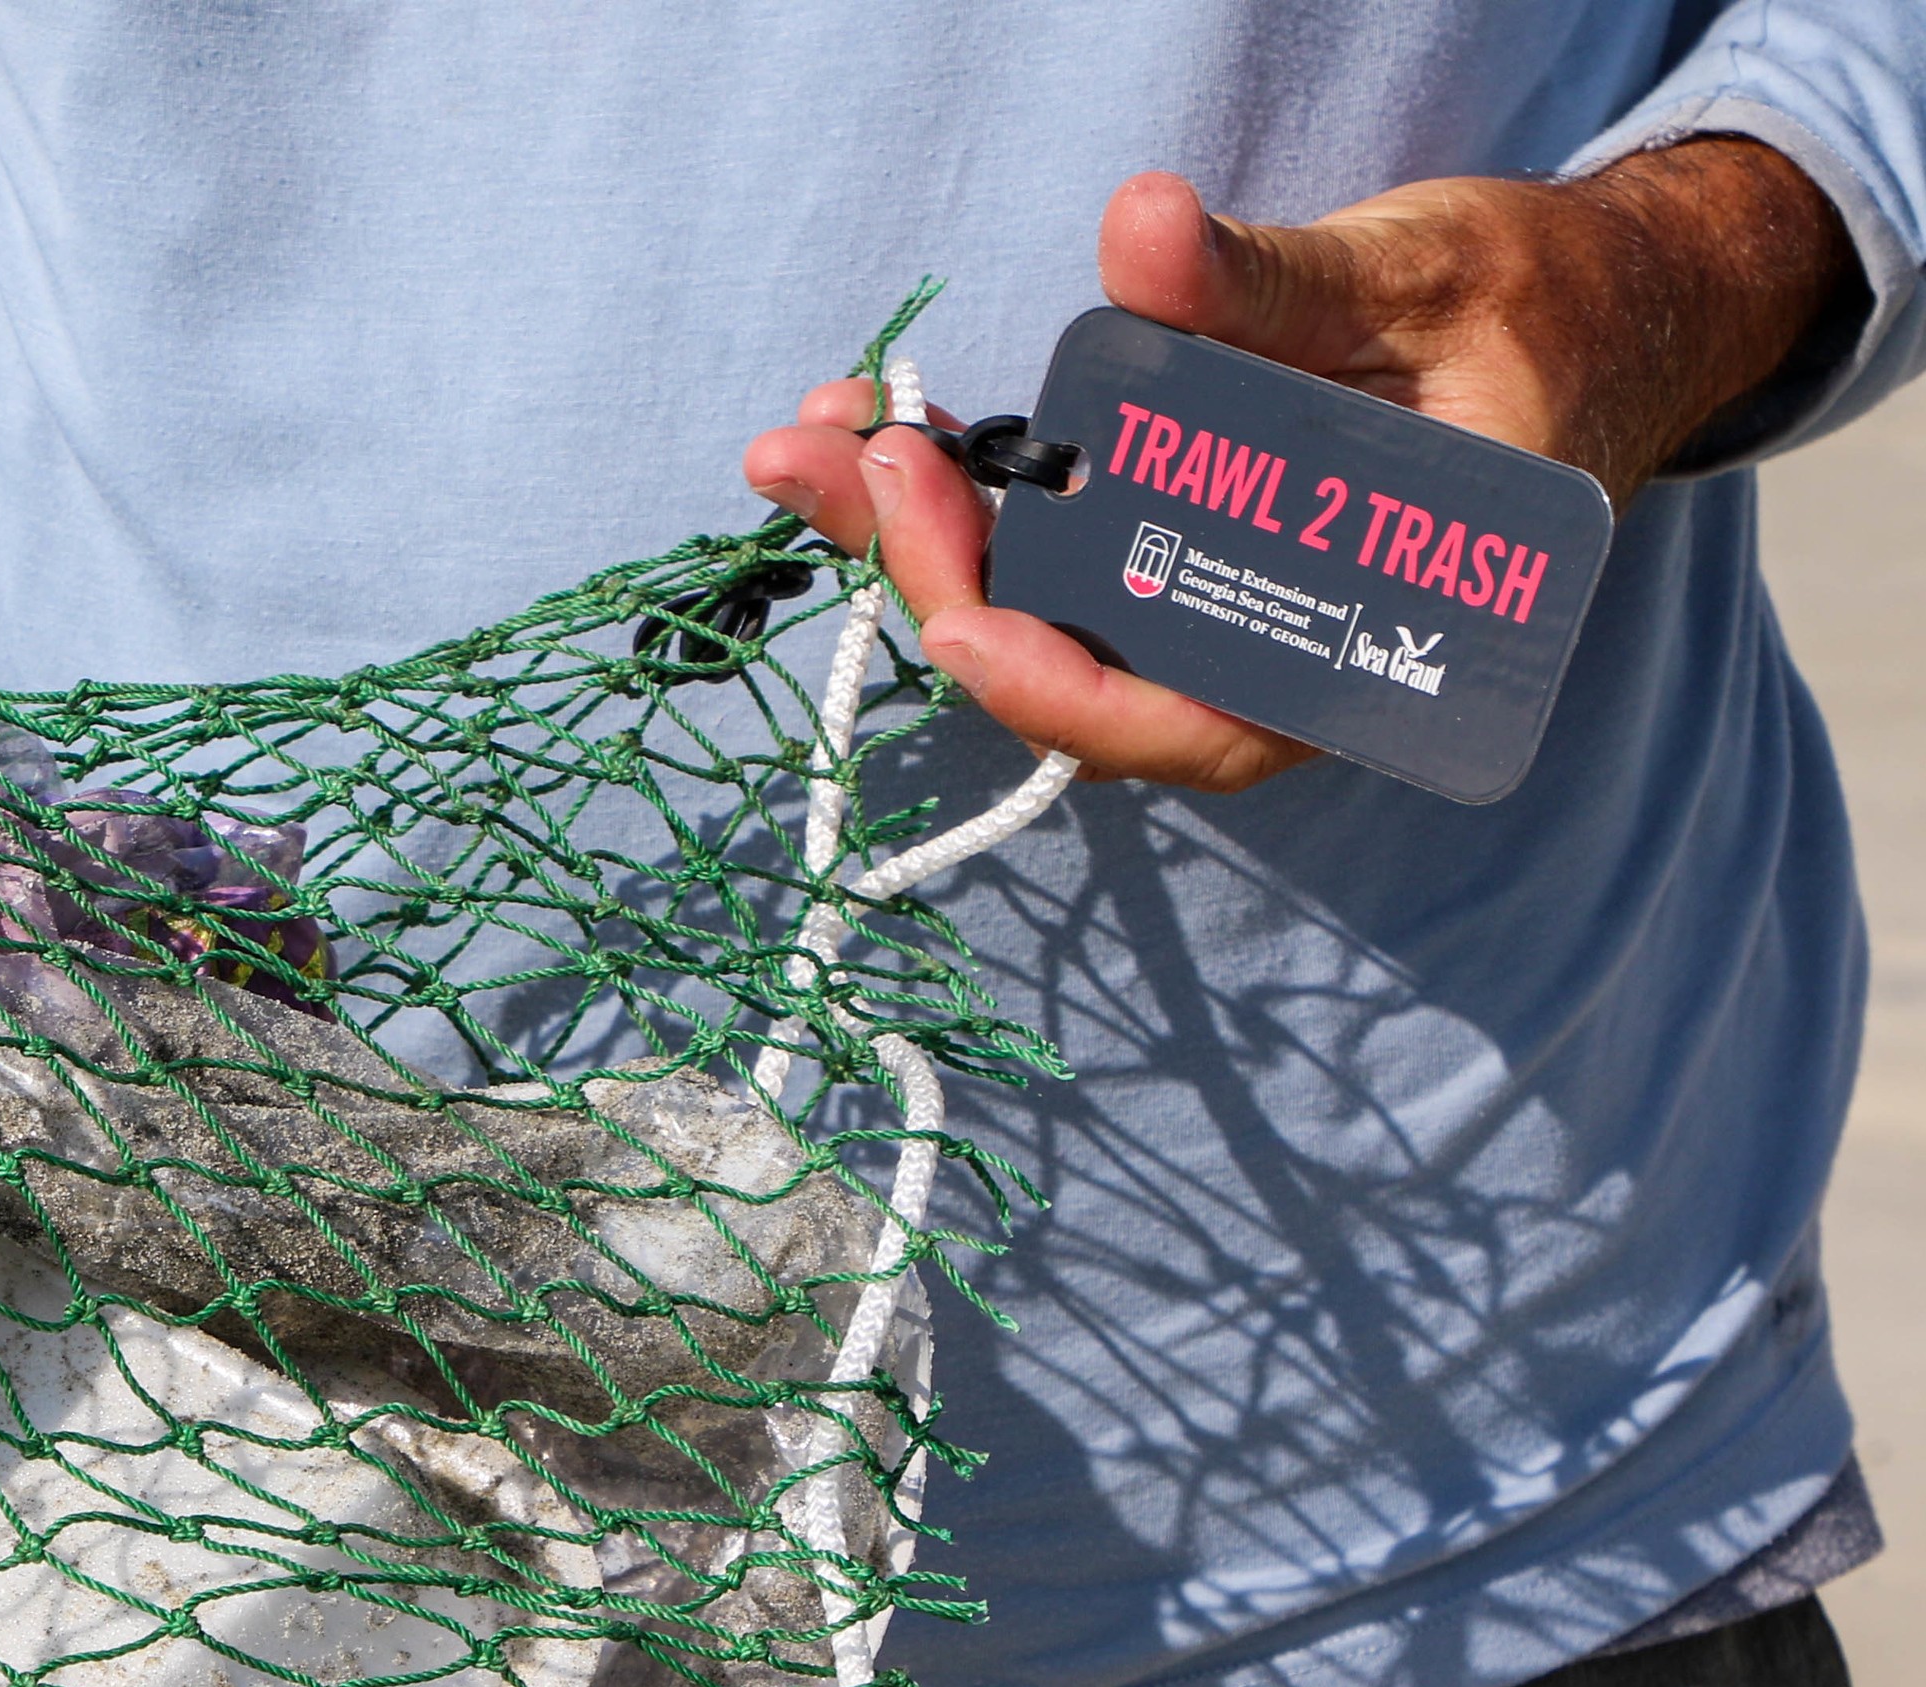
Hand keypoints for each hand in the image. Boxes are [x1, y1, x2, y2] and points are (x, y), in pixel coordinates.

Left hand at [741, 142, 1862, 791]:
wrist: (1603, 319)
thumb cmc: (1537, 307)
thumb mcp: (1422, 271)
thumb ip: (1273, 281)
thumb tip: (1142, 232)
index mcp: (1390, 637)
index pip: (1206, 722)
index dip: (1069, 692)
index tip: (958, 619)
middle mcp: (1295, 664)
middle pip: (1088, 680)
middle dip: (942, 578)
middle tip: (837, 461)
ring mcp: (1230, 626)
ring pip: (1050, 629)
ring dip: (924, 541)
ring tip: (816, 441)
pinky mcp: (1186, 575)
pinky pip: (1059, 572)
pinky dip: (970, 507)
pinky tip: (880, 436)